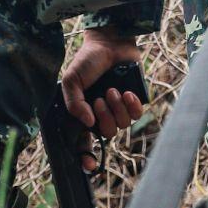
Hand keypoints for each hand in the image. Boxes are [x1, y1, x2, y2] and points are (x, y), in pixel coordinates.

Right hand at [60, 28, 146, 153]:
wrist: (110, 42)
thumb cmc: (89, 60)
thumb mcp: (71, 80)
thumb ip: (74, 103)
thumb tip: (88, 123)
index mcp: (84, 113)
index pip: (84, 143)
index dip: (85, 157)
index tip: (89, 165)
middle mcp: (102, 114)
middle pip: (106, 134)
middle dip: (104, 118)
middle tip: (100, 99)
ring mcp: (119, 108)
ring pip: (122, 126)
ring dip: (117, 109)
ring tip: (112, 90)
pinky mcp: (135, 101)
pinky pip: (136, 115)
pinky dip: (131, 106)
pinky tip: (127, 93)